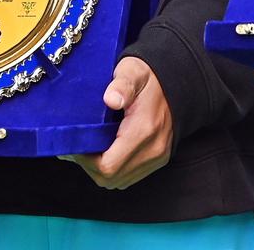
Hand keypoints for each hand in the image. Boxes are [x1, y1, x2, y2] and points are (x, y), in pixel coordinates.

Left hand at [63, 57, 172, 189]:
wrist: (177, 81)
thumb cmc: (149, 76)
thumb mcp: (133, 71)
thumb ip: (122, 84)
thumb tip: (111, 99)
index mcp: (144, 129)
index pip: (107, 166)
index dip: (86, 160)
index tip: (77, 143)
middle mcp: (153, 149)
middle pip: (110, 178)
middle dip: (90, 166)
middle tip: (81, 146)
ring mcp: (158, 157)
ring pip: (119, 181)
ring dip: (101, 170)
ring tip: (92, 149)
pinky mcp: (159, 159)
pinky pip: (130, 176)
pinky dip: (115, 169)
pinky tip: (108, 151)